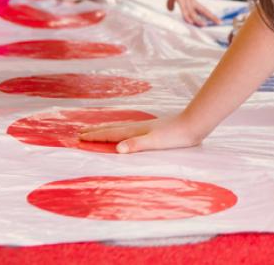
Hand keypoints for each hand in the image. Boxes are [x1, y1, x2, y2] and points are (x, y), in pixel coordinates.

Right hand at [80, 115, 202, 153]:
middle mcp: (138, 127)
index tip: (79, 138)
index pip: (110, 134)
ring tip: (99, 131)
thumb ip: (136, 145)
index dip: (95, 137)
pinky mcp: (154, 129)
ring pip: (121, 128)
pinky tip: (127, 133)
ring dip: (107, 130)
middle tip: (81, 133)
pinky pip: (130, 130)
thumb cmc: (175, 136)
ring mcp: (146, 127)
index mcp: (135, 131)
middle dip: (97, 132)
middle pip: (113, 129)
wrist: (194, 125)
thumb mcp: (154, 143)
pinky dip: (121, 132)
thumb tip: (117, 148)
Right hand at [168, 0, 219, 25]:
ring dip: (198, 19)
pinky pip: (184, 8)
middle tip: (219, 23)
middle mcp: (191, 0)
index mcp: (191, 0)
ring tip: (204, 26)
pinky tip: (191, 21)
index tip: (216, 21)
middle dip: (210, 17)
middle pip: (202, 10)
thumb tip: (170, 10)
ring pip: (193, 12)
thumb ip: (171, 3)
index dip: (208, 15)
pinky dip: (187, 15)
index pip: (202, 10)